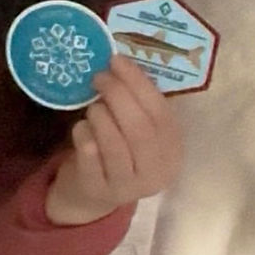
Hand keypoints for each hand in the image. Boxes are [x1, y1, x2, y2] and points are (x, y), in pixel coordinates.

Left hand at [46, 55, 181, 225]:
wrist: (95, 193)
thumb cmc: (120, 149)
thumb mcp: (138, 129)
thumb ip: (137, 103)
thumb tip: (120, 63)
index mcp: (173, 150)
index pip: (160, 112)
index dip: (138, 83)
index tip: (117, 60)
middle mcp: (156, 172)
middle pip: (139, 129)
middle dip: (117, 96)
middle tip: (99, 78)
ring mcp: (127, 186)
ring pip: (115, 144)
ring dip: (100, 115)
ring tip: (93, 107)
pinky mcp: (98, 191)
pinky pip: (90, 156)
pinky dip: (84, 134)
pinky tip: (82, 127)